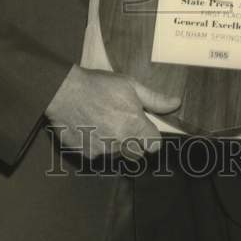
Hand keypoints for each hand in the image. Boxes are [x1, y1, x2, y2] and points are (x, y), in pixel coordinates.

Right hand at [45, 65, 180, 158]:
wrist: (64, 92)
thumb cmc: (99, 85)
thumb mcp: (130, 85)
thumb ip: (154, 99)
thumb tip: (177, 103)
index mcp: (135, 126)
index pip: (154, 145)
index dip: (150, 136)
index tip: (143, 127)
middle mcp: (121, 143)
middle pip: (137, 152)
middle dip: (133, 141)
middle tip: (121, 123)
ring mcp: (103, 152)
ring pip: (117, 154)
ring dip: (115, 144)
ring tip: (103, 123)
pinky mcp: (87, 155)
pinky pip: (99, 155)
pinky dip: (97, 145)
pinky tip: (90, 128)